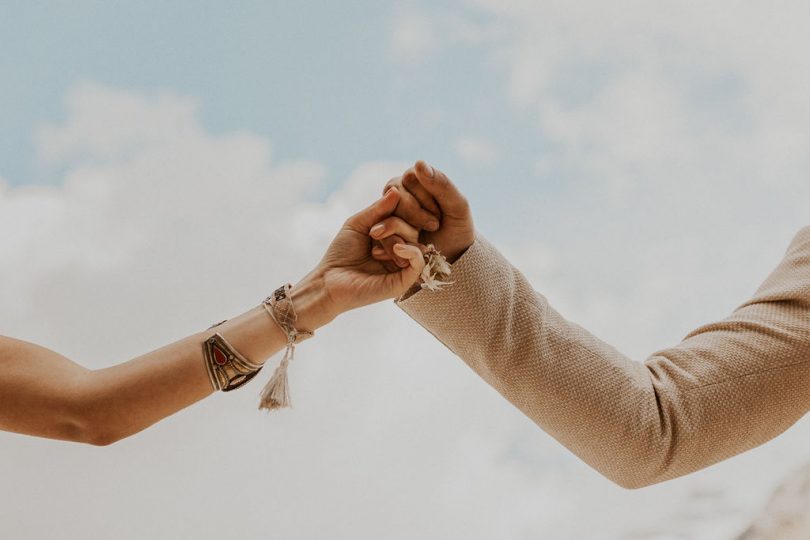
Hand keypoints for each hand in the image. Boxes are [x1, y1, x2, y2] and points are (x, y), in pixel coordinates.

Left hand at [290, 187, 426, 330]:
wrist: (329, 281)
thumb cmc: (341, 254)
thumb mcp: (358, 224)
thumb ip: (378, 209)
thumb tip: (397, 190)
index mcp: (392, 236)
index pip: (408, 215)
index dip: (400, 208)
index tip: (378, 213)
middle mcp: (401, 250)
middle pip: (413, 226)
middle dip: (394, 224)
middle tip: (373, 233)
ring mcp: (404, 266)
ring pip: (415, 240)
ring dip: (394, 237)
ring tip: (373, 248)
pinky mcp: (404, 281)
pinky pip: (419, 261)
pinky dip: (410, 250)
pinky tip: (395, 247)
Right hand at [372, 160, 474, 263]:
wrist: (450, 254)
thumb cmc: (456, 227)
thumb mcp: (457, 206)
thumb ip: (441, 184)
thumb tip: (419, 162)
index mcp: (416, 178)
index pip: (410, 179)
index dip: (425, 198)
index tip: (440, 213)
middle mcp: (397, 190)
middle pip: (395, 195)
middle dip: (415, 214)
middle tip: (434, 226)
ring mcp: (386, 210)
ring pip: (386, 214)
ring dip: (406, 230)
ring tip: (423, 239)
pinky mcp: (381, 230)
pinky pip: (381, 235)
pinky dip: (396, 244)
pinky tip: (409, 248)